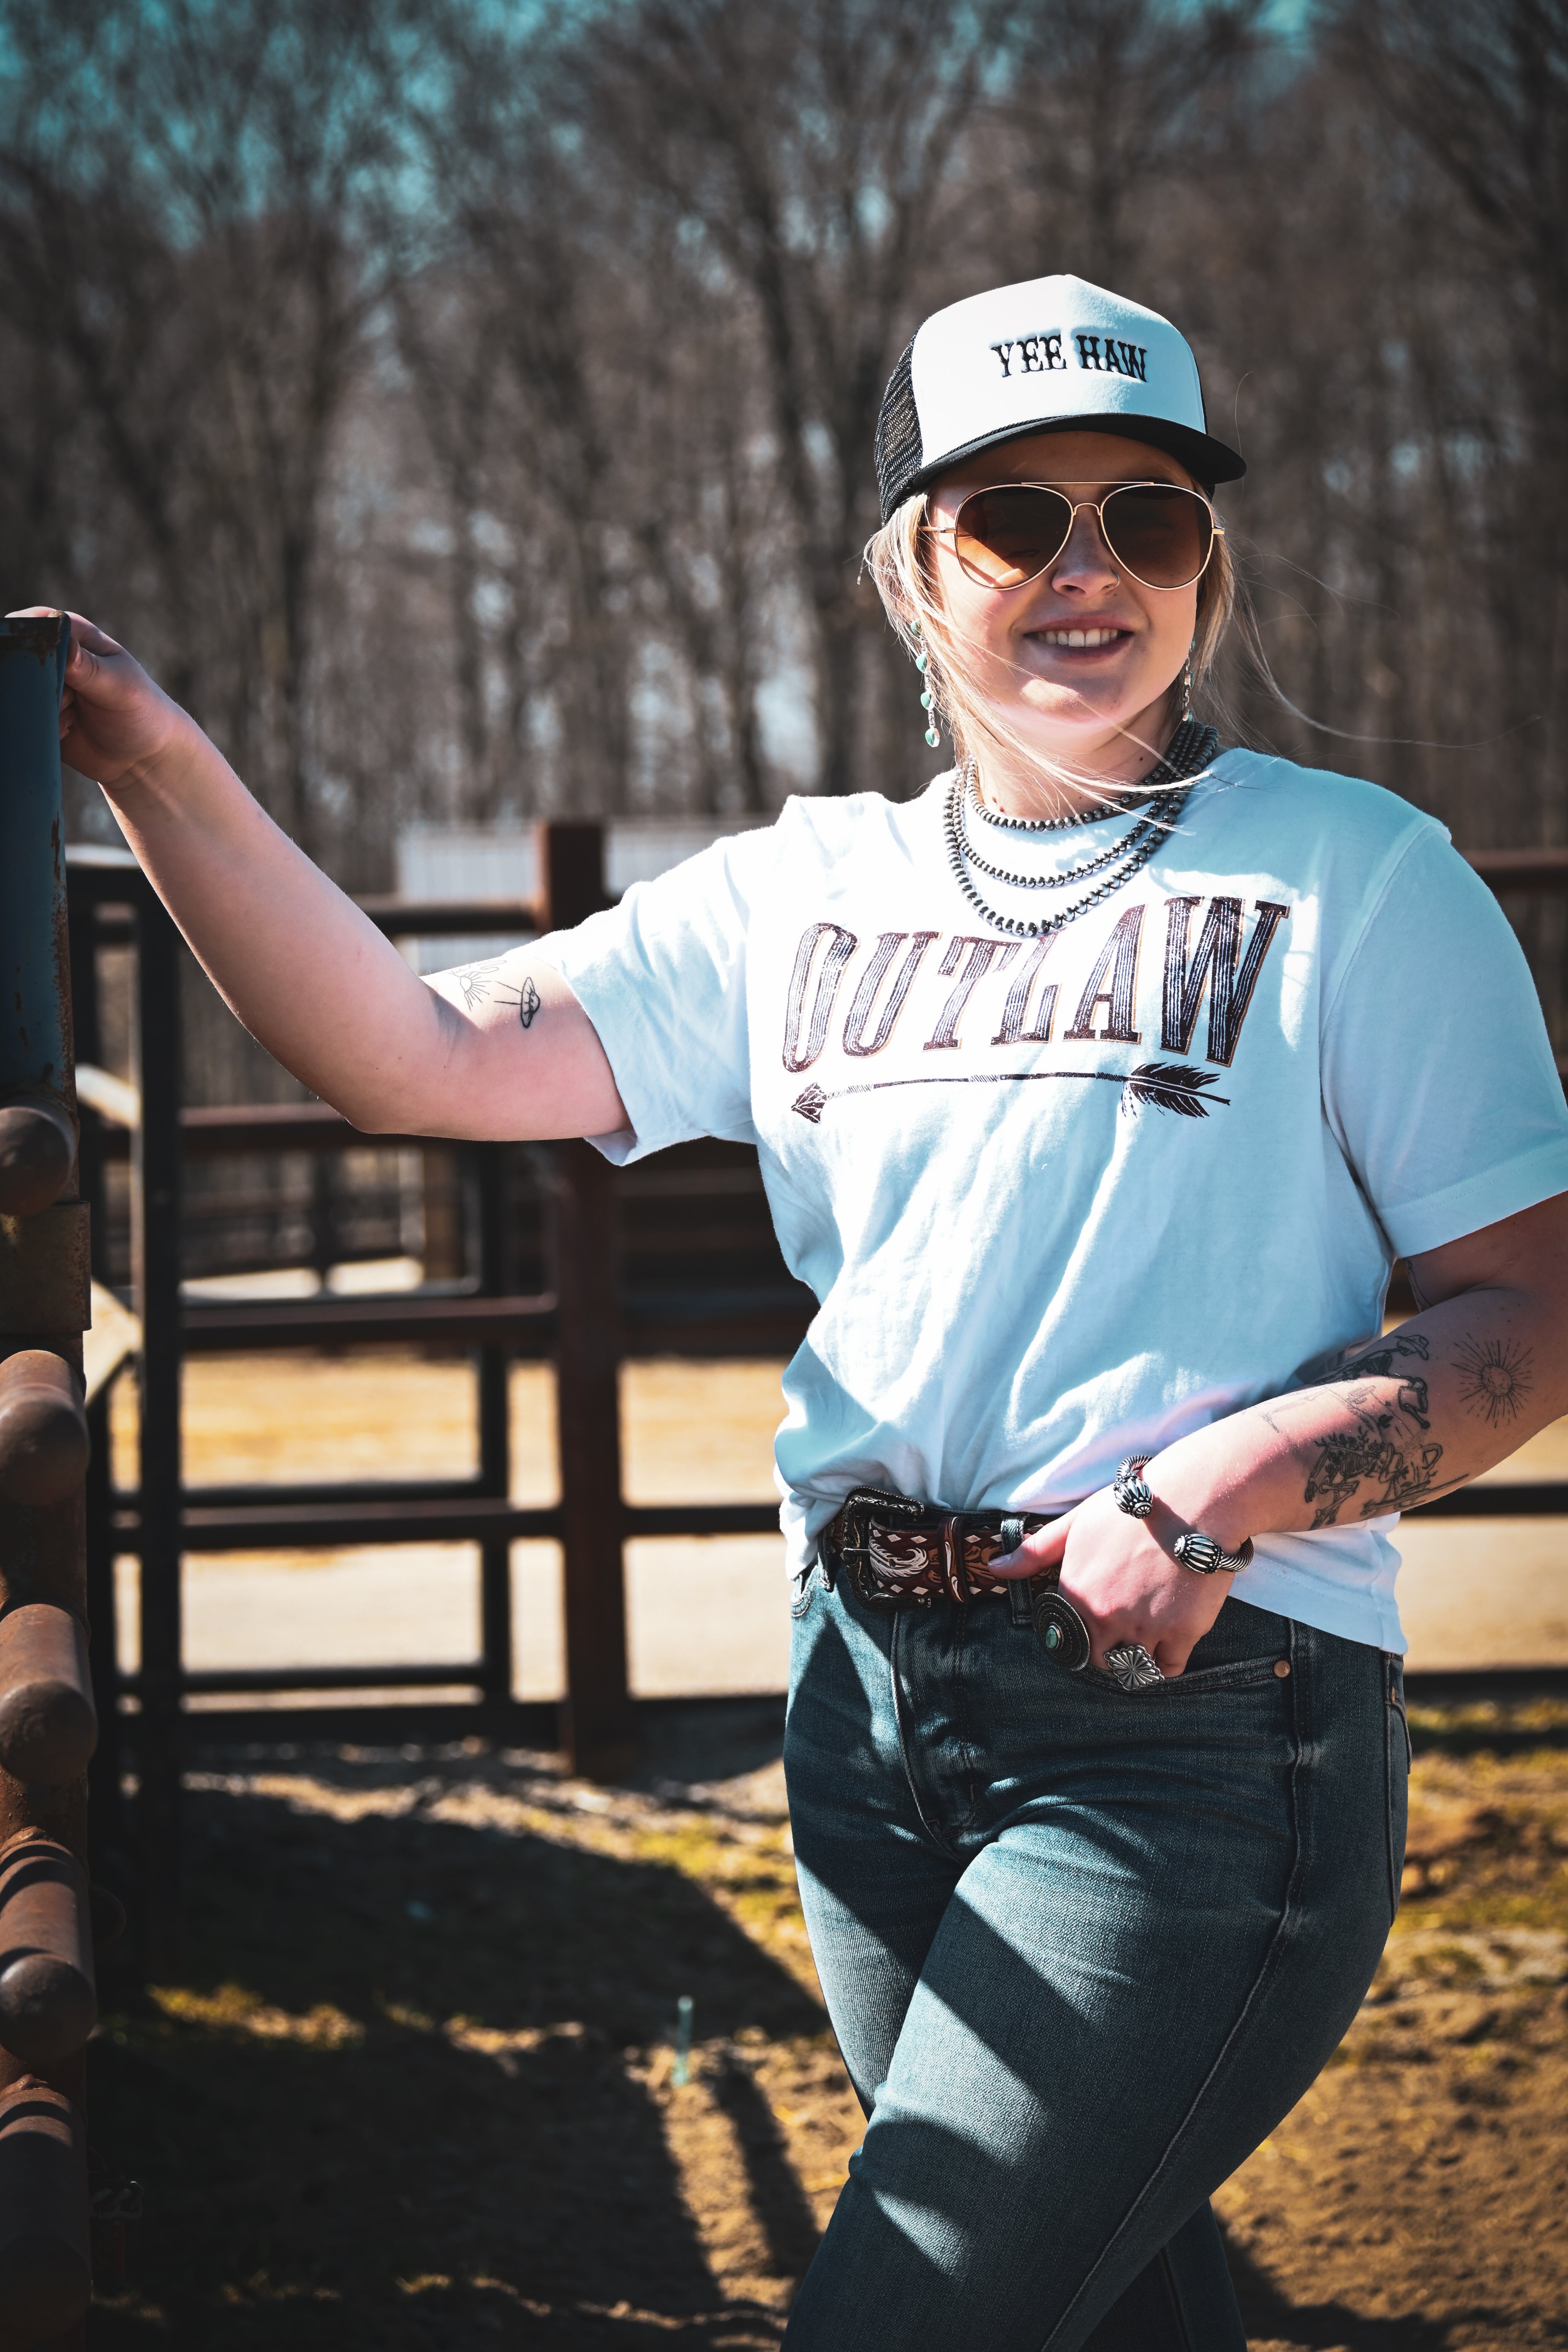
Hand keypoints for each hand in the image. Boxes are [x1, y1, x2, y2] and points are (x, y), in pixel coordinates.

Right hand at [7, 609, 195, 790]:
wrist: (143, 757)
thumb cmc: (141, 712)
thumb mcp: (120, 687)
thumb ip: (90, 668)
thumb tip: (67, 647)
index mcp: (75, 637)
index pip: (36, 622)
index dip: (27, 637)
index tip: (37, 662)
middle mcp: (56, 659)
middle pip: (21, 659)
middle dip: (36, 682)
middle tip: (69, 700)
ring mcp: (46, 688)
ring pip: (21, 692)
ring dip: (43, 709)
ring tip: (75, 718)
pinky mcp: (41, 716)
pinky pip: (26, 719)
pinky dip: (41, 728)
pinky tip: (68, 732)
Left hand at [992, 1483, 1232, 1676]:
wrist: (1194, 1500)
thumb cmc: (1133, 1508)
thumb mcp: (1076, 1523)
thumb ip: (1036, 1552)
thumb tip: (995, 1569)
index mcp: (1076, 1592)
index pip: (1067, 1639)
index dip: (1081, 1633)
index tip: (1095, 1625)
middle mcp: (1105, 1615)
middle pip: (1100, 1659)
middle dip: (1109, 1651)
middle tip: (1125, 1631)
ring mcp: (1143, 1626)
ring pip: (1133, 1666)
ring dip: (1138, 1658)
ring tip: (1149, 1633)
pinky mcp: (1181, 1632)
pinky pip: (1168, 1668)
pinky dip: (1167, 1661)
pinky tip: (1170, 1641)